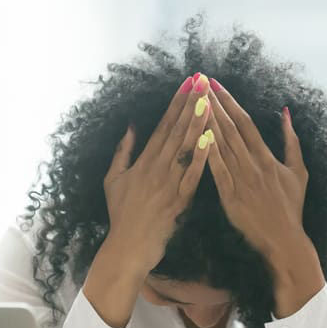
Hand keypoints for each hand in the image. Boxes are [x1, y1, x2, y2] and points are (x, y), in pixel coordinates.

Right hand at [84, 74, 211, 327]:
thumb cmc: (121, 215)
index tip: (187, 83)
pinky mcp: (180, 200)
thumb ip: (123, 152)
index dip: (176, 102)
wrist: (127, 247)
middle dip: (191, 104)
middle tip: (203, 81)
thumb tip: (130, 127)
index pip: (163, 125)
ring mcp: (168, 183)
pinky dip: (203, 157)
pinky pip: (193, 175)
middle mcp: (157, 167)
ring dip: (198, 122)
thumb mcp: (114, 180)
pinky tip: (213, 139)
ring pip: (186, 148)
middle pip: (177, 130)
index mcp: (143, 161)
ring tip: (210, 99)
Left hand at [206, 90, 322, 316]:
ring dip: (207, 122)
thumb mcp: (298, 171)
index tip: (216, 84)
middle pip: (230, 128)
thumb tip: (286, 113)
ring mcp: (241, 180)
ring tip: (194, 101)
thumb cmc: (291, 206)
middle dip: (214, 104)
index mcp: (267, 157)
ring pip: (221, 145)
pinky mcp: (230, 196)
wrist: (284, 239)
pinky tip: (196, 137)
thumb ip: (291, 141)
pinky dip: (208, 154)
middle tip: (200, 84)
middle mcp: (253, 164)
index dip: (230, 101)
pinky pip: (217, 171)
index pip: (246, 122)